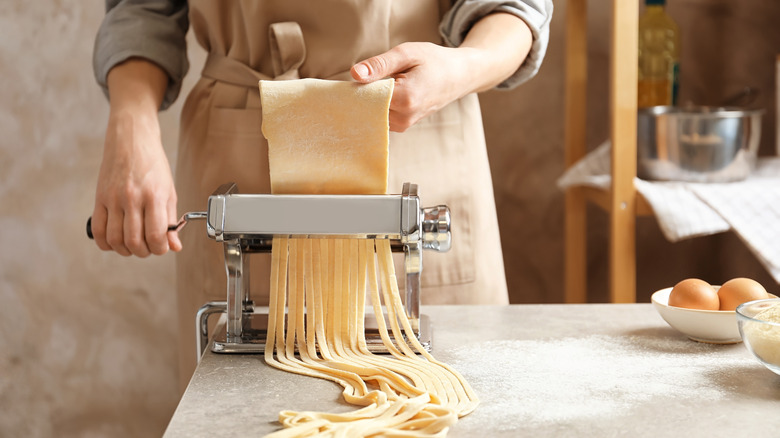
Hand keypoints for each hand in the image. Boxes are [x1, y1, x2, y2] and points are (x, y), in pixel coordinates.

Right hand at [90, 58, 180, 256]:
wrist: (130, 140)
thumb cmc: (152, 164)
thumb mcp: (169, 190)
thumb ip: (171, 220)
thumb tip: (174, 246)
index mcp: (154, 196)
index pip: (156, 235)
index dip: (160, 249)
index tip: (162, 247)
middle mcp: (132, 198)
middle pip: (134, 241)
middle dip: (144, 252)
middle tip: (148, 247)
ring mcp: (113, 199)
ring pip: (116, 239)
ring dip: (126, 250)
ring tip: (134, 245)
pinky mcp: (99, 199)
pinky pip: (99, 230)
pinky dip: (106, 243)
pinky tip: (116, 242)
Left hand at [351, 42, 470, 131]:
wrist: (459, 76)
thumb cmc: (434, 61)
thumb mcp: (407, 53)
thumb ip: (380, 65)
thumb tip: (355, 74)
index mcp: (405, 98)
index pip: (366, 97)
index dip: (358, 86)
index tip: (357, 76)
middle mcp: (404, 117)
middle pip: (368, 108)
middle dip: (363, 94)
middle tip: (368, 76)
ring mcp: (404, 124)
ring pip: (373, 114)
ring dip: (371, 100)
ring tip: (383, 83)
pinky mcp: (403, 126)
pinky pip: (380, 117)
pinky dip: (377, 106)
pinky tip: (384, 93)